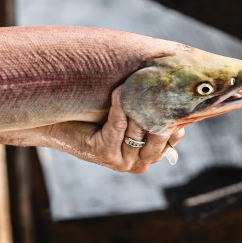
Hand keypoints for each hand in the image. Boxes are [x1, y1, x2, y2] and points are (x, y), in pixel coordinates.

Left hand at [0, 87, 185, 173]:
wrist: (58, 123)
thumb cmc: (95, 112)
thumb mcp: (131, 110)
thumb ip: (153, 107)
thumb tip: (183, 87)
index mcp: (149, 156)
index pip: (173, 135)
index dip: (175, 112)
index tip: (176, 90)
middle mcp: (139, 164)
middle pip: (159, 132)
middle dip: (159, 107)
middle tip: (162, 82)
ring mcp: (123, 162)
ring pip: (139, 128)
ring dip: (138, 103)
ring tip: (139, 79)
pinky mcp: (105, 155)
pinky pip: (118, 126)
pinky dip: (120, 106)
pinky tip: (119, 91)